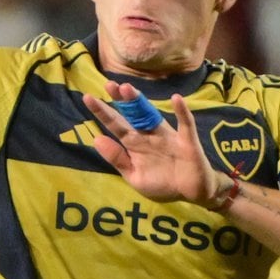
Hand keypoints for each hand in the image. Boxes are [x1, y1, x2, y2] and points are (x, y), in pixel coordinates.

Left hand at [81, 87, 232, 206]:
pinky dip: (182, 112)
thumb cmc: (163, 183)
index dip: (103, 112)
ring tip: (128, 88)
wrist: (192, 193)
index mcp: (135, 144)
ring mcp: (168, 136)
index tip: (87, 97)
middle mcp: (149, 135)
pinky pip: (185, 125)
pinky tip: (176, 99)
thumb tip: (96, 139)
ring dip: (141, 102)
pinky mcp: (187, 142)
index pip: (116, 125)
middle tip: (109, 84)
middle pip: (132, 114)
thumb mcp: (134, 176)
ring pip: (152, 115)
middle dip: (121, 100)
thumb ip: (117, 159)